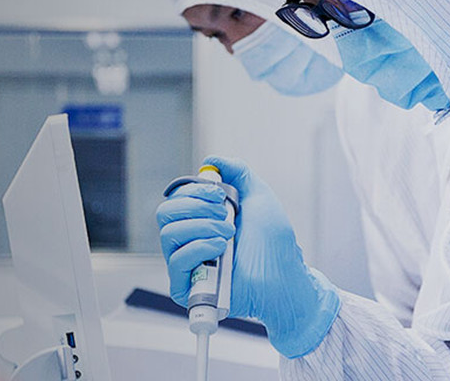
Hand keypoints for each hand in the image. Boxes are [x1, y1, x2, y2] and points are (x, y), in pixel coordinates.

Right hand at [157, 156, 340, 357]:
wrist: (284, 277)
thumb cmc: (275, 245)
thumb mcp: (259, 197)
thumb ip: (237, 173)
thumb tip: (212, 160)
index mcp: (203, 220)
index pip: (176, 198)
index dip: (194, 190)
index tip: (219, 194)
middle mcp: (191, 241)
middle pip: (165, 213)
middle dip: (195, 206)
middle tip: (224, 215)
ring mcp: (188, 264)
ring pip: (168, 234)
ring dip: (202, 227)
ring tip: (228, 235)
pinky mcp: (187, 288)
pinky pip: (176, 261)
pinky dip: (199, 248)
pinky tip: (221, 250)